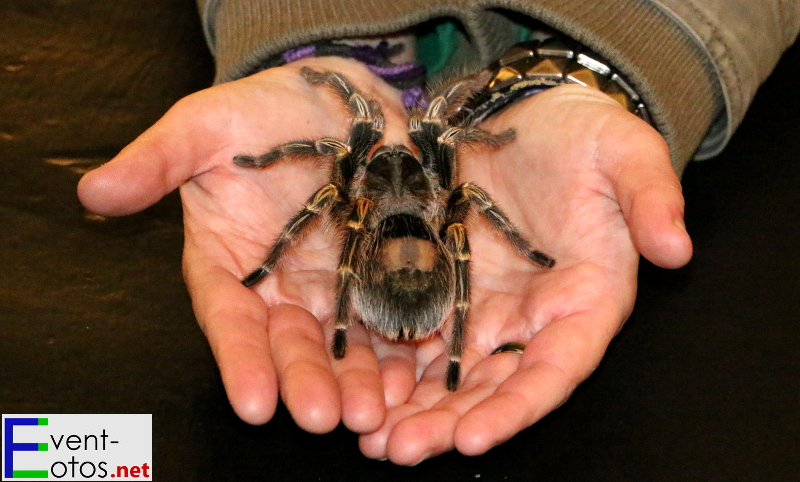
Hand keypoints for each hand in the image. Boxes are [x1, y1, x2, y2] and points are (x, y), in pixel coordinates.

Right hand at [77, 57, 411, 433]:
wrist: (335, 98)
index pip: (229, 320)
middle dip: (306, 383)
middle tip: (322, 419)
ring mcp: (334, 288)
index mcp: (229, 265)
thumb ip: (155, 161)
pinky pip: (391, 320)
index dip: (240, 361)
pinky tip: (412, 382)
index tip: (253, 401)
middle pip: (291, 345)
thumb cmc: (261, 113)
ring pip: (344, 346)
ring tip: (373, 415)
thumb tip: (91, 193)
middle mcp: (280, 288)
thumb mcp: (203, 128)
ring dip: (356, 384)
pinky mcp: (380, 276)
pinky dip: (400, 352)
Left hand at [357, 85, 692, 462]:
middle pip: (493, 387)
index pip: (555, 369)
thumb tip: (678, 248)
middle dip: (448, 424)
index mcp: (584, 302)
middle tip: (398, 450)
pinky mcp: (443, 286)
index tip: (474, 437)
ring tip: (368, 439)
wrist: (528, 110)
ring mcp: (483, 307)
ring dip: (412, 410)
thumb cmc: (583, 134)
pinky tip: (356, 388)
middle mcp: (532, 318)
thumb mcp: (625, 152)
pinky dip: (389, 368)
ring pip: (449, 375)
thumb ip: (652, 197)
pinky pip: (415, 338)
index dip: (518, 407)